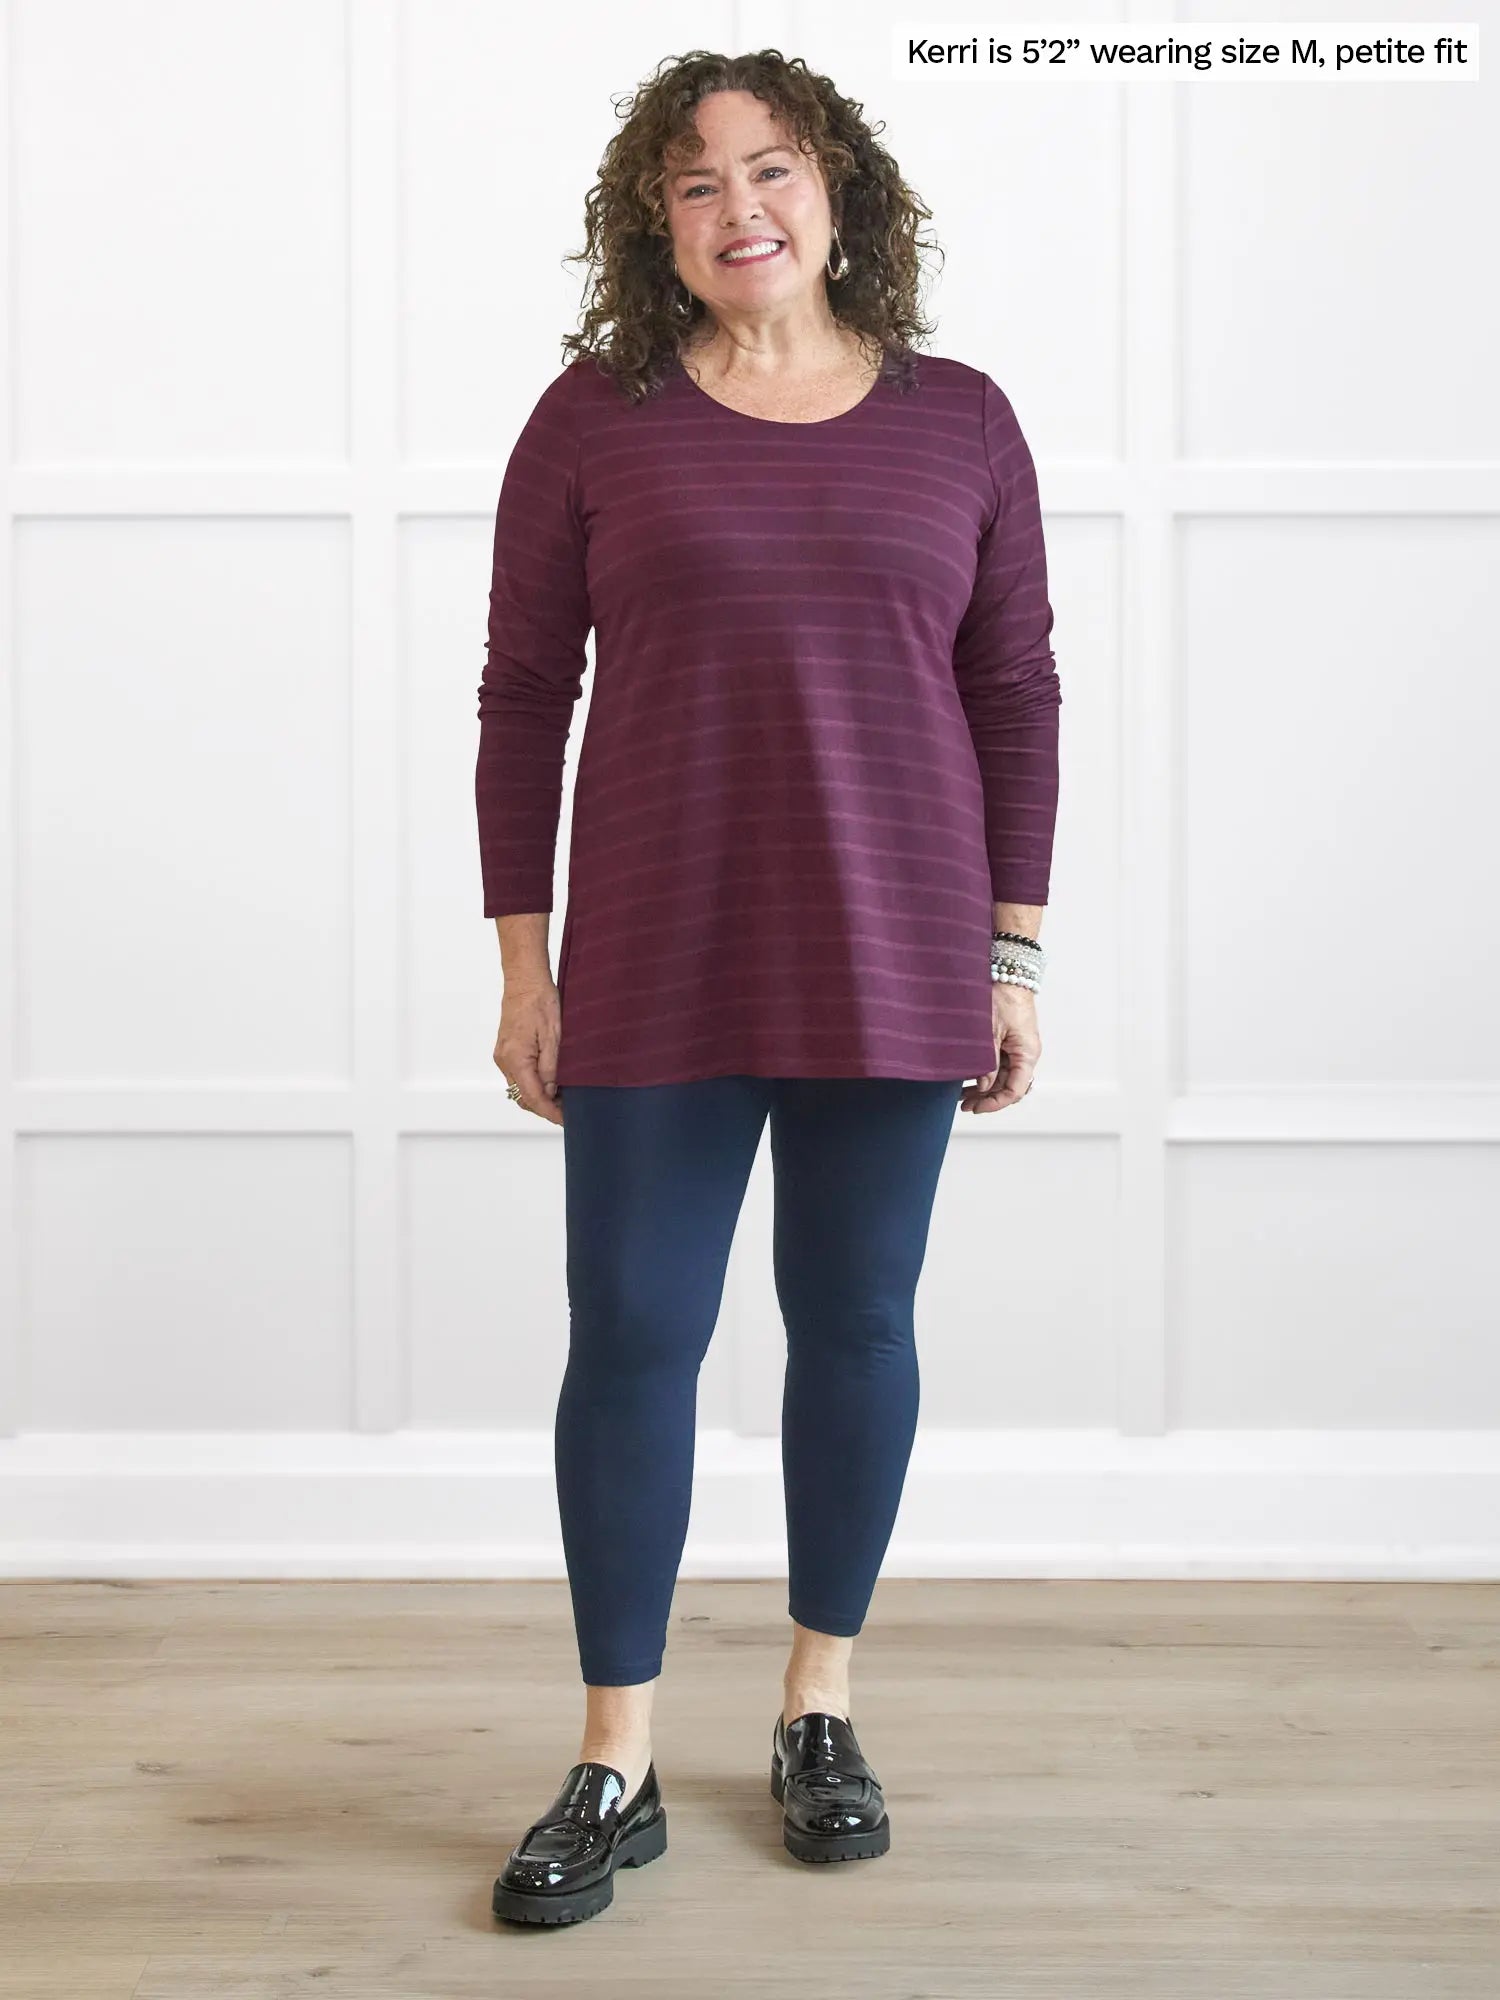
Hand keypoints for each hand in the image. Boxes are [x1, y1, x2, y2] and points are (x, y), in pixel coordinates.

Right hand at [494, 979, 563, 1126]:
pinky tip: (550, 1081)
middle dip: (545, 1107)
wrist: (525, 980)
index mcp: (516, 1059)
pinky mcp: (506, 1050)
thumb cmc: (540, 1001)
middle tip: (569, 1109)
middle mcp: (505, 1060)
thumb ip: (551, 1068)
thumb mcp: (554, 1036)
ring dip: (539, 1096)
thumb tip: (551, 1092)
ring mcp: (503, 1056)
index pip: (532, 1098)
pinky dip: (533, 1084)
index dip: (550, 1112)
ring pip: (520, 1088)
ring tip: (563, 1096)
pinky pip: (518, 1075)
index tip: (566, 1120)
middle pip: (523, 1098)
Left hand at [960, 983, 1039, 1114]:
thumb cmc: (1003, 995)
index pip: (1015, 1090)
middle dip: (987, 1099)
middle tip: (964, 1106)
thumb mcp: (990, 1031)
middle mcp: (1026, 1054)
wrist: (1007, 971)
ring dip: (985, 1089)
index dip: (995, 1103)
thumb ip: (988, 1061)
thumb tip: (983, 1087)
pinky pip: (999, 1065)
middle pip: (1008, 1087)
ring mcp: (1018, 1048)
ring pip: (1002, 1078)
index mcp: (1027, 1053)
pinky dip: (986, 1074)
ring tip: (962, 1097)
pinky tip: (969, 1080)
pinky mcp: (1009, 1041)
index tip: (976, 1108)